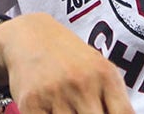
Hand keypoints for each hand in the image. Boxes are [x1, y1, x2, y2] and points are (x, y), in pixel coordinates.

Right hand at [0, 13, 133, 113]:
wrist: (29, 36)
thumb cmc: (71, 59)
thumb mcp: (99, 70)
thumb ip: (114, 101)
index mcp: (105, 75)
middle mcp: (82, 83)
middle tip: (83, 112)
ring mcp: (56, 93)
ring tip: (69, 109)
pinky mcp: (31, 103)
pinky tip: (51, 111)